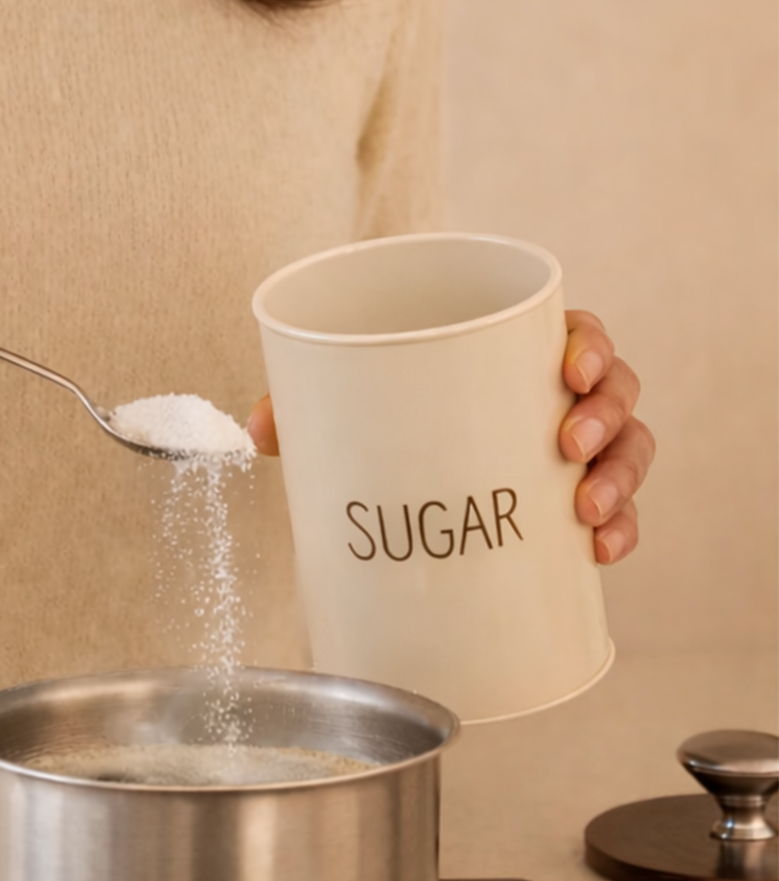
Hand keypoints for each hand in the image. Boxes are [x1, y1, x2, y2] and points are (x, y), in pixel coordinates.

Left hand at [244, 308, 654, 565]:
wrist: (400, 474)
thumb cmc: (386, 412)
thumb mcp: (346, 402)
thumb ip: (302, 405)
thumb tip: (252, 431)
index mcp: (512, 349)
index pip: (575, 329)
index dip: (588, 343)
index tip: (570, 366)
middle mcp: (556, 393)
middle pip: (615, 388)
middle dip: (605, 416)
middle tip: (569, 445)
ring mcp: (574, 447)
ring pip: (628, 448)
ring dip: (618, 478)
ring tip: (583, 511)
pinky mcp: (573, 501)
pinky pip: (619, 512)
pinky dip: (620, 531)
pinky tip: (598, 551)